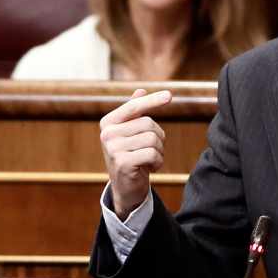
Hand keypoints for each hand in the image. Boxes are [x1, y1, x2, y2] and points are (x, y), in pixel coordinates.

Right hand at [100, 88, 171, 217]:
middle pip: (148, 123)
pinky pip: (152, 153)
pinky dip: (158, 161)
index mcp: (108, 122)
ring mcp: (113, 148)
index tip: (170, 95)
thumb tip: (140, 90)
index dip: (152, 100)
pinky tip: (150, 168)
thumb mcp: (130, 133)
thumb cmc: (130, 156)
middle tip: (152, 149)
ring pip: (152, 138)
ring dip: (159, 150)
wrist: (125, 187)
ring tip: (150, 159)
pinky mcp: (122, 162)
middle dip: (158, 137)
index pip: (134, 107)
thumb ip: (134, 112)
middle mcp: (107, 133)